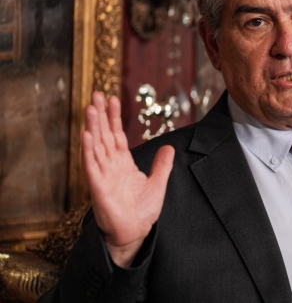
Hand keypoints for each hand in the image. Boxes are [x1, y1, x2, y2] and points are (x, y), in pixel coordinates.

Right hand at [82, 91, 173, 266]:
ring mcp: (103, 176)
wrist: (135, 233)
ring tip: (90, 108)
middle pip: (104, 135)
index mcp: (123, 164)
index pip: (117, 135)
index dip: (114, 117)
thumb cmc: (142, 211)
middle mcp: (110, 166)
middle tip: (96, 94)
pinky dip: (88, 151)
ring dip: (92, 128)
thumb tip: (168, 146)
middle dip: (100, 115)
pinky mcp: (98, 188)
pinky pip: (91, 167)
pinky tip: (86, 136)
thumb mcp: (157, 183)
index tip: (112, 98)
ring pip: (96, 146)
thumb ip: (162, 165)